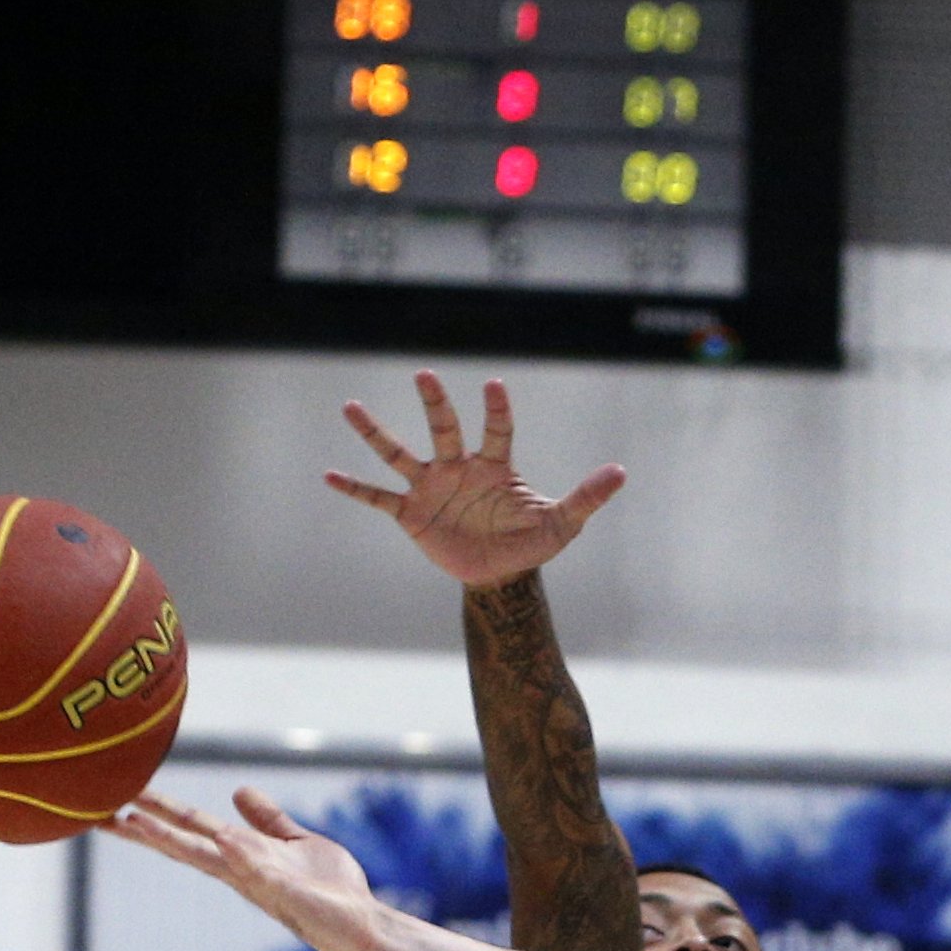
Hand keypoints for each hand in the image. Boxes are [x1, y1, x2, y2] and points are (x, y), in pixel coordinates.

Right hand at [112, 786, 390, 949]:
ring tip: (136, 821)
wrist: (360, 925)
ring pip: (210, 859)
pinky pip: (262, 872)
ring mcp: (263, 883)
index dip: (158, 815)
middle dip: (146, 830)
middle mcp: (243, 871)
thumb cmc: (329, 889)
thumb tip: (238, 790)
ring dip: (174, 840)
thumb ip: (267, 819)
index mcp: (242, 856)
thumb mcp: (293, 842)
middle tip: (102, 814)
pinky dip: (243, 857)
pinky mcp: (290, 893)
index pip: (192, 830)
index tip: (122, 799)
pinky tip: (223, 840)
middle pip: (185, 845)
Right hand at [330, 372, 622, 590]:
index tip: (493, 386)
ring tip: (351, 406)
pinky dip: (355, 488)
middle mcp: (458, 467)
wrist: (500, 574)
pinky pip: (378, 497)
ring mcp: (430, 487)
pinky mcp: (410, 514)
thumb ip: (586, 497)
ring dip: (375, 432)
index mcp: (493, 465)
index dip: (496, 411)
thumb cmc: (531, 542)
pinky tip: (329, 474)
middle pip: (444, 428)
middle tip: (425, 375)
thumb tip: (621, 473)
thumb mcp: (562, 523)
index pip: (495, 431)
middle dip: (436, 403)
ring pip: (399, 452)